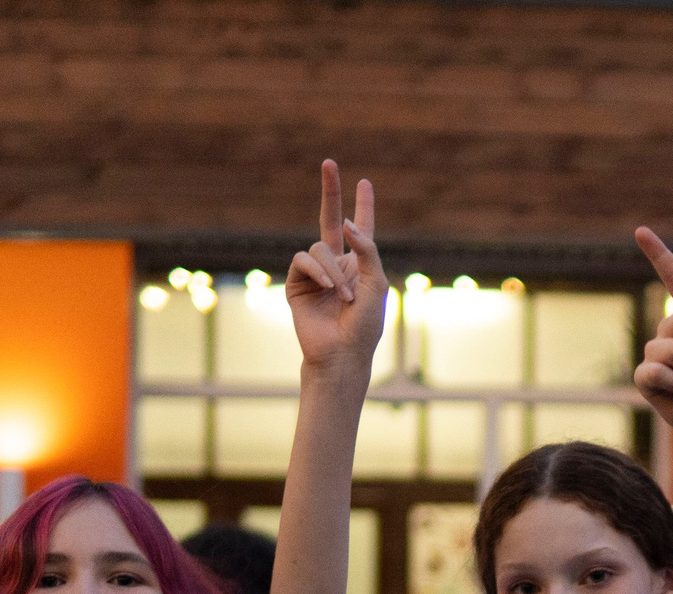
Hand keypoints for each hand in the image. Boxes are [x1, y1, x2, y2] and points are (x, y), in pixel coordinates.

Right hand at [286, 160, 387, 380]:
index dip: (364, 206)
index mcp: (360, 266)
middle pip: (330, 219)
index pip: (362, 230)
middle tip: (330, 162)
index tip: (365, 183)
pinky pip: (303, 260)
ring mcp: (316, 273)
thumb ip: (366, 249)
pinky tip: (327, 291)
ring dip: (333, 271)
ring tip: (342, 296)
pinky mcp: (296, 282)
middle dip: (331, 191)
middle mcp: (337, 264)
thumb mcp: (376, 283)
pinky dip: (317, 273)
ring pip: (318, 248)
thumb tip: (345, 222)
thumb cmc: (365, 324)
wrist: (341, 352)